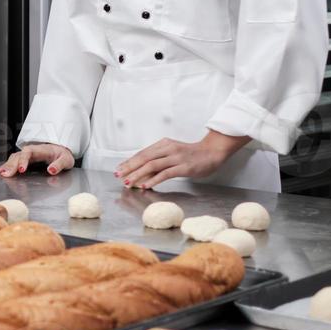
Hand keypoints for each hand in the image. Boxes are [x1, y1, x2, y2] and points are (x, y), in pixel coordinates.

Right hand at [0, 143, 74, 176]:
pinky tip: (1, 171)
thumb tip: (51, 170)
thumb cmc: (63, 155)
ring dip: (7, 165)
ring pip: (14, 158)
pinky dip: (7, 165)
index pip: (29, 152)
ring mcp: (27, 155)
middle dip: (11, 165)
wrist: (61, 151)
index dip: (24, 160)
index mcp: (41, 149)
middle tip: (6, 174)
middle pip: (18, 155)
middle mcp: (31, 151)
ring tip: (2, 173)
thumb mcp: (66, 160)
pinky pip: (13, 161)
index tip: (22, 170)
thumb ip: (59, 164)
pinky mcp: (24, 160)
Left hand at [114, 131, 247, 188]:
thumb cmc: (191, 154)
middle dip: (129, 168)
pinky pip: (165, 174)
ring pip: (152, 165)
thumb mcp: (173, 151)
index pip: (142, 153)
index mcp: (163, 144)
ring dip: (138, 174)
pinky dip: (154, 179)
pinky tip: (146, 185)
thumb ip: (159, 157)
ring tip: (128, 182)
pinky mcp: (183, 167)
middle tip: (118, 176)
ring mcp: (176, 157)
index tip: (119, 169)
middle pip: (144, 158)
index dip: (129, 161)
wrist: (212, 152)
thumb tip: (142, 168)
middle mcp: (168, 149)